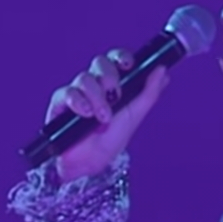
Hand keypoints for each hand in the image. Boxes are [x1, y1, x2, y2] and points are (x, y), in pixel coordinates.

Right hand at [45, 49, 171, 182]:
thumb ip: (150, 93)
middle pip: (99, 62)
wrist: (90, 164)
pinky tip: (85, 113)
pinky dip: (78, 101)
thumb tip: (163, 70)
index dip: (121, 57)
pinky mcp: (59, 104)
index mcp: (113, 84)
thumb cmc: (111, 140)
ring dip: (96, 96)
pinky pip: (66, 93)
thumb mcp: (135, 116)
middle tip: (115, 94)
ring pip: (84, 78)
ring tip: (102, 117)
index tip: (129, 64)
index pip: (116, 60)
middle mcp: (94, 85)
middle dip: (109, 76)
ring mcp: (77, 93)